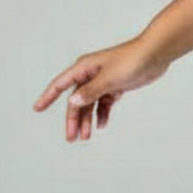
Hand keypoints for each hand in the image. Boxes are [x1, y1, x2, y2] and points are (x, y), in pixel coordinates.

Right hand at [32, 37, 170, 142]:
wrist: (156, 54)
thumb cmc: (132, 60)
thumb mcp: (109, 78)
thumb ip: (90, 92)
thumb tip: (72, 103)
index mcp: (85, 67)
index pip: (61, 84)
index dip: (48, 96)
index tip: (36, 108)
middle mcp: (92, 74)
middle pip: (76, 100)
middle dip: (73, 119)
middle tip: (71, 138)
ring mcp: (104, 80)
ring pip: (90, 103)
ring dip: (87, 119)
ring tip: (86, 136)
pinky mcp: (116, 85)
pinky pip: (104, 103)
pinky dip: (102, 113)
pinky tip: (102, 125)